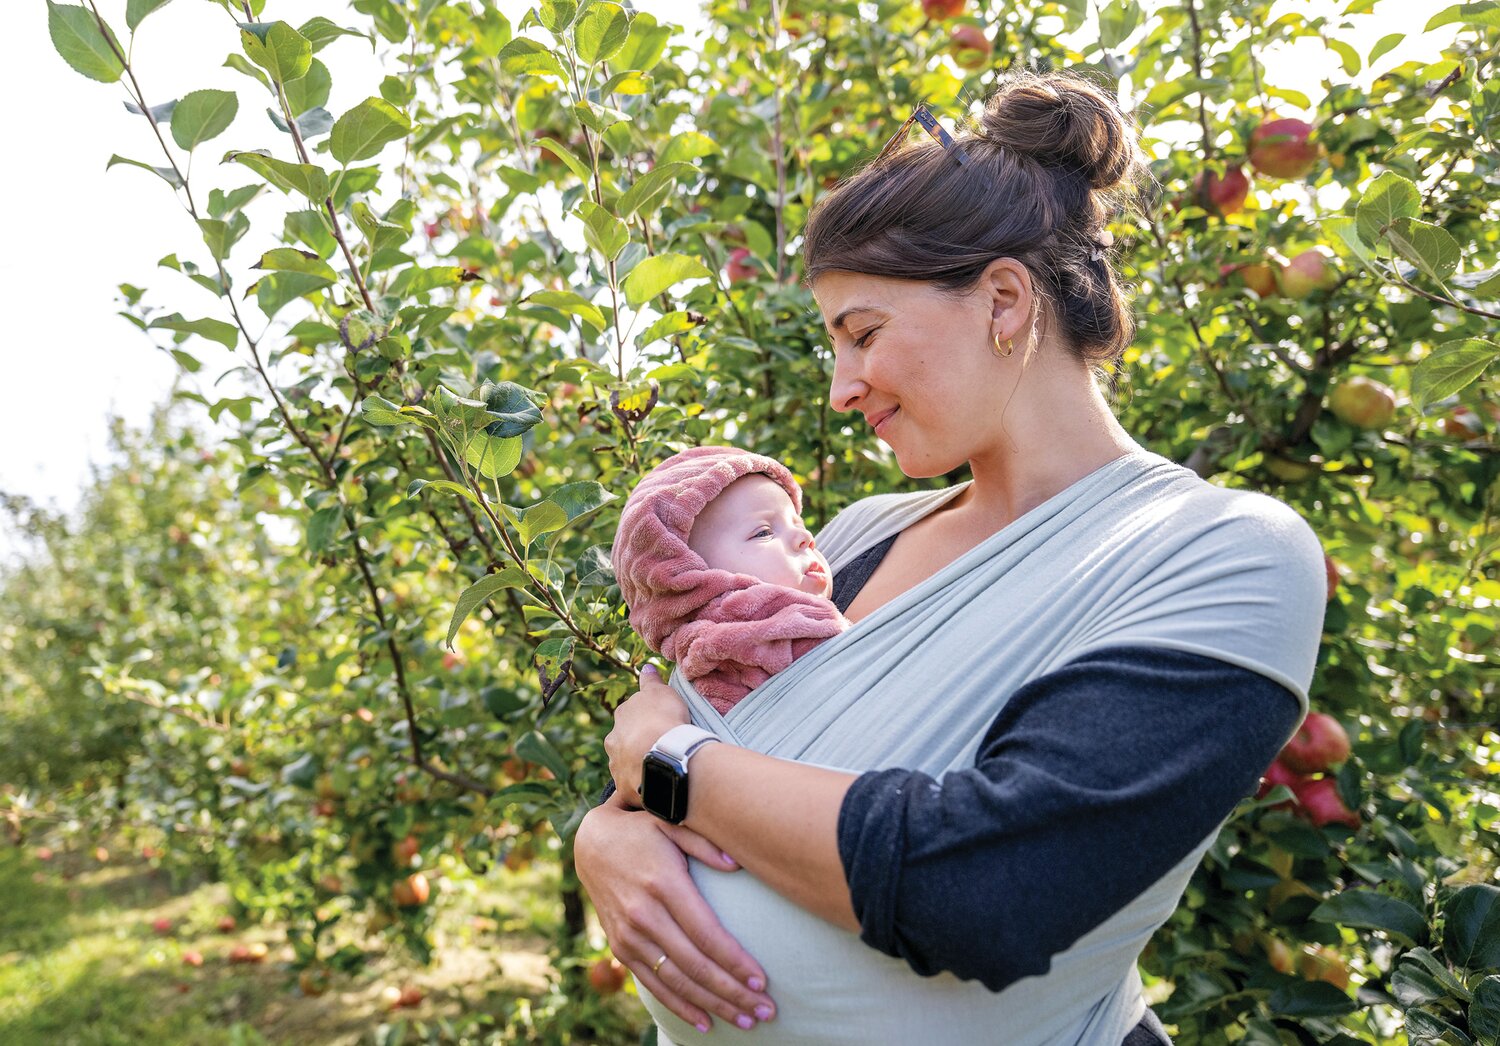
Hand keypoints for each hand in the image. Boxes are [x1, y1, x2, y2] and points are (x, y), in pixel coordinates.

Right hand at [575, 792, 775, 1031]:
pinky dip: (679, 1007)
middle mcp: (644, 915)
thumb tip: (736, 865)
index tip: (763, 981)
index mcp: (664, 884)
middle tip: (766, 1011)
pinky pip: (653, 985)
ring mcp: (629, 935)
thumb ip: (704, 842)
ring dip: (713, 1005)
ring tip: (746, 1021)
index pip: (706, 934)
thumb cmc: (642, 831)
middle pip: (695, 965)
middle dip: (733, 992)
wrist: (591, 844)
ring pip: (676, 982)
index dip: (735, 962)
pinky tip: (706, 1022)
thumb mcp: (670, 822)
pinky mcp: (621, 948)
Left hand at [606, 664, 690, 803]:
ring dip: (639, 766)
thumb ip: (651, 681)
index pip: (629, 716)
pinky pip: (634, 788)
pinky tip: (658, 786)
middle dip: (636, 745)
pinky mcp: (624, 789)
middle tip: (659, 748)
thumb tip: (645, 667)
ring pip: (627, 765)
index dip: (643, 720)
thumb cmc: (663, 719)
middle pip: (624, 742)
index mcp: (621, 717)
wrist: (661, 755)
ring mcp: (617, 767)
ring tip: (661, 769)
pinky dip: (643, 786)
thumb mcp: (661, 692)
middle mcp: (613, 741)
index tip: (658, 724)